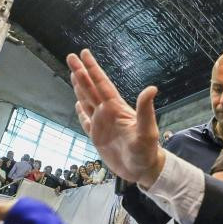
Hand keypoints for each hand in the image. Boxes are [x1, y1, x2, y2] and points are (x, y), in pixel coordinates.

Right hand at [67, 49, 164, 185]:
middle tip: (71, 56)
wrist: (143, 170)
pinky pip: (86, 121)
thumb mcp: (147, 131)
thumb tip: (151, 88)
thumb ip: (145, 110)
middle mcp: (107, 113)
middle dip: (81, 72)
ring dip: (80, 87)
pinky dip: (81, 112)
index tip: (84, 54)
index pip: (102, 84)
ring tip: (73, 73)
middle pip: (91, 88)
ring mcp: (102, 124)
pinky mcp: (98, 138)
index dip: (93, 69)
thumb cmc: (147, 151)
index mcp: (116, 108)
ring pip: (87, 101)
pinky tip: (77, 104)